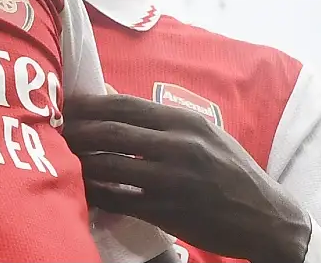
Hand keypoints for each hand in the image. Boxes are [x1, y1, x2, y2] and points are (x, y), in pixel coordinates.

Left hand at [64, 93, 311, 263]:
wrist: (265, 217)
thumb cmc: (231, 172)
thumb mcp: (206, 135)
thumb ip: (165, 122)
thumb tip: (115, 104)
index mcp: (186, 123)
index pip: (126, 105)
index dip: (91, 104)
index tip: (67, 103)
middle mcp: (178, 147)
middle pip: (111, 133)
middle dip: (77, 130)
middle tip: (55, 130)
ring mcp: (171, 182)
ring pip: (109, 166)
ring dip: (79, 161)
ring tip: (61, 157)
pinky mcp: (166, 213)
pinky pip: (118, 200)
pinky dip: (95, 194)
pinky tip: (82, 189)